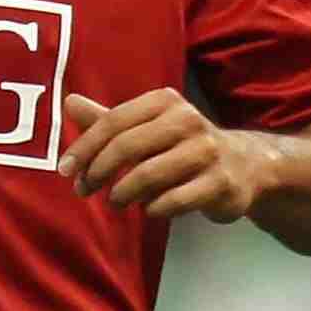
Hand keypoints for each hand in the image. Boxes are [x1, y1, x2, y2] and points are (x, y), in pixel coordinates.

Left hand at [59, 89, 271, 222]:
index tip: (65, 169)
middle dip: (97, 172)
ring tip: (115, 200)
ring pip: (148, 175)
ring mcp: (207, 152)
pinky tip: (148, 208)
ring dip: (123, 193)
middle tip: (83, 190)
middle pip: (127, 147)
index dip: (84, 147)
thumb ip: (108, 119)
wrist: (245, 164)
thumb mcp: (146, 126)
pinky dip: (153, 208)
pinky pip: (173, 200)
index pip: (112, 122)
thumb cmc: (181, 144)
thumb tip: (69, 101)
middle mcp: (187, 121)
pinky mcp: (221, 183)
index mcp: (164, 101)